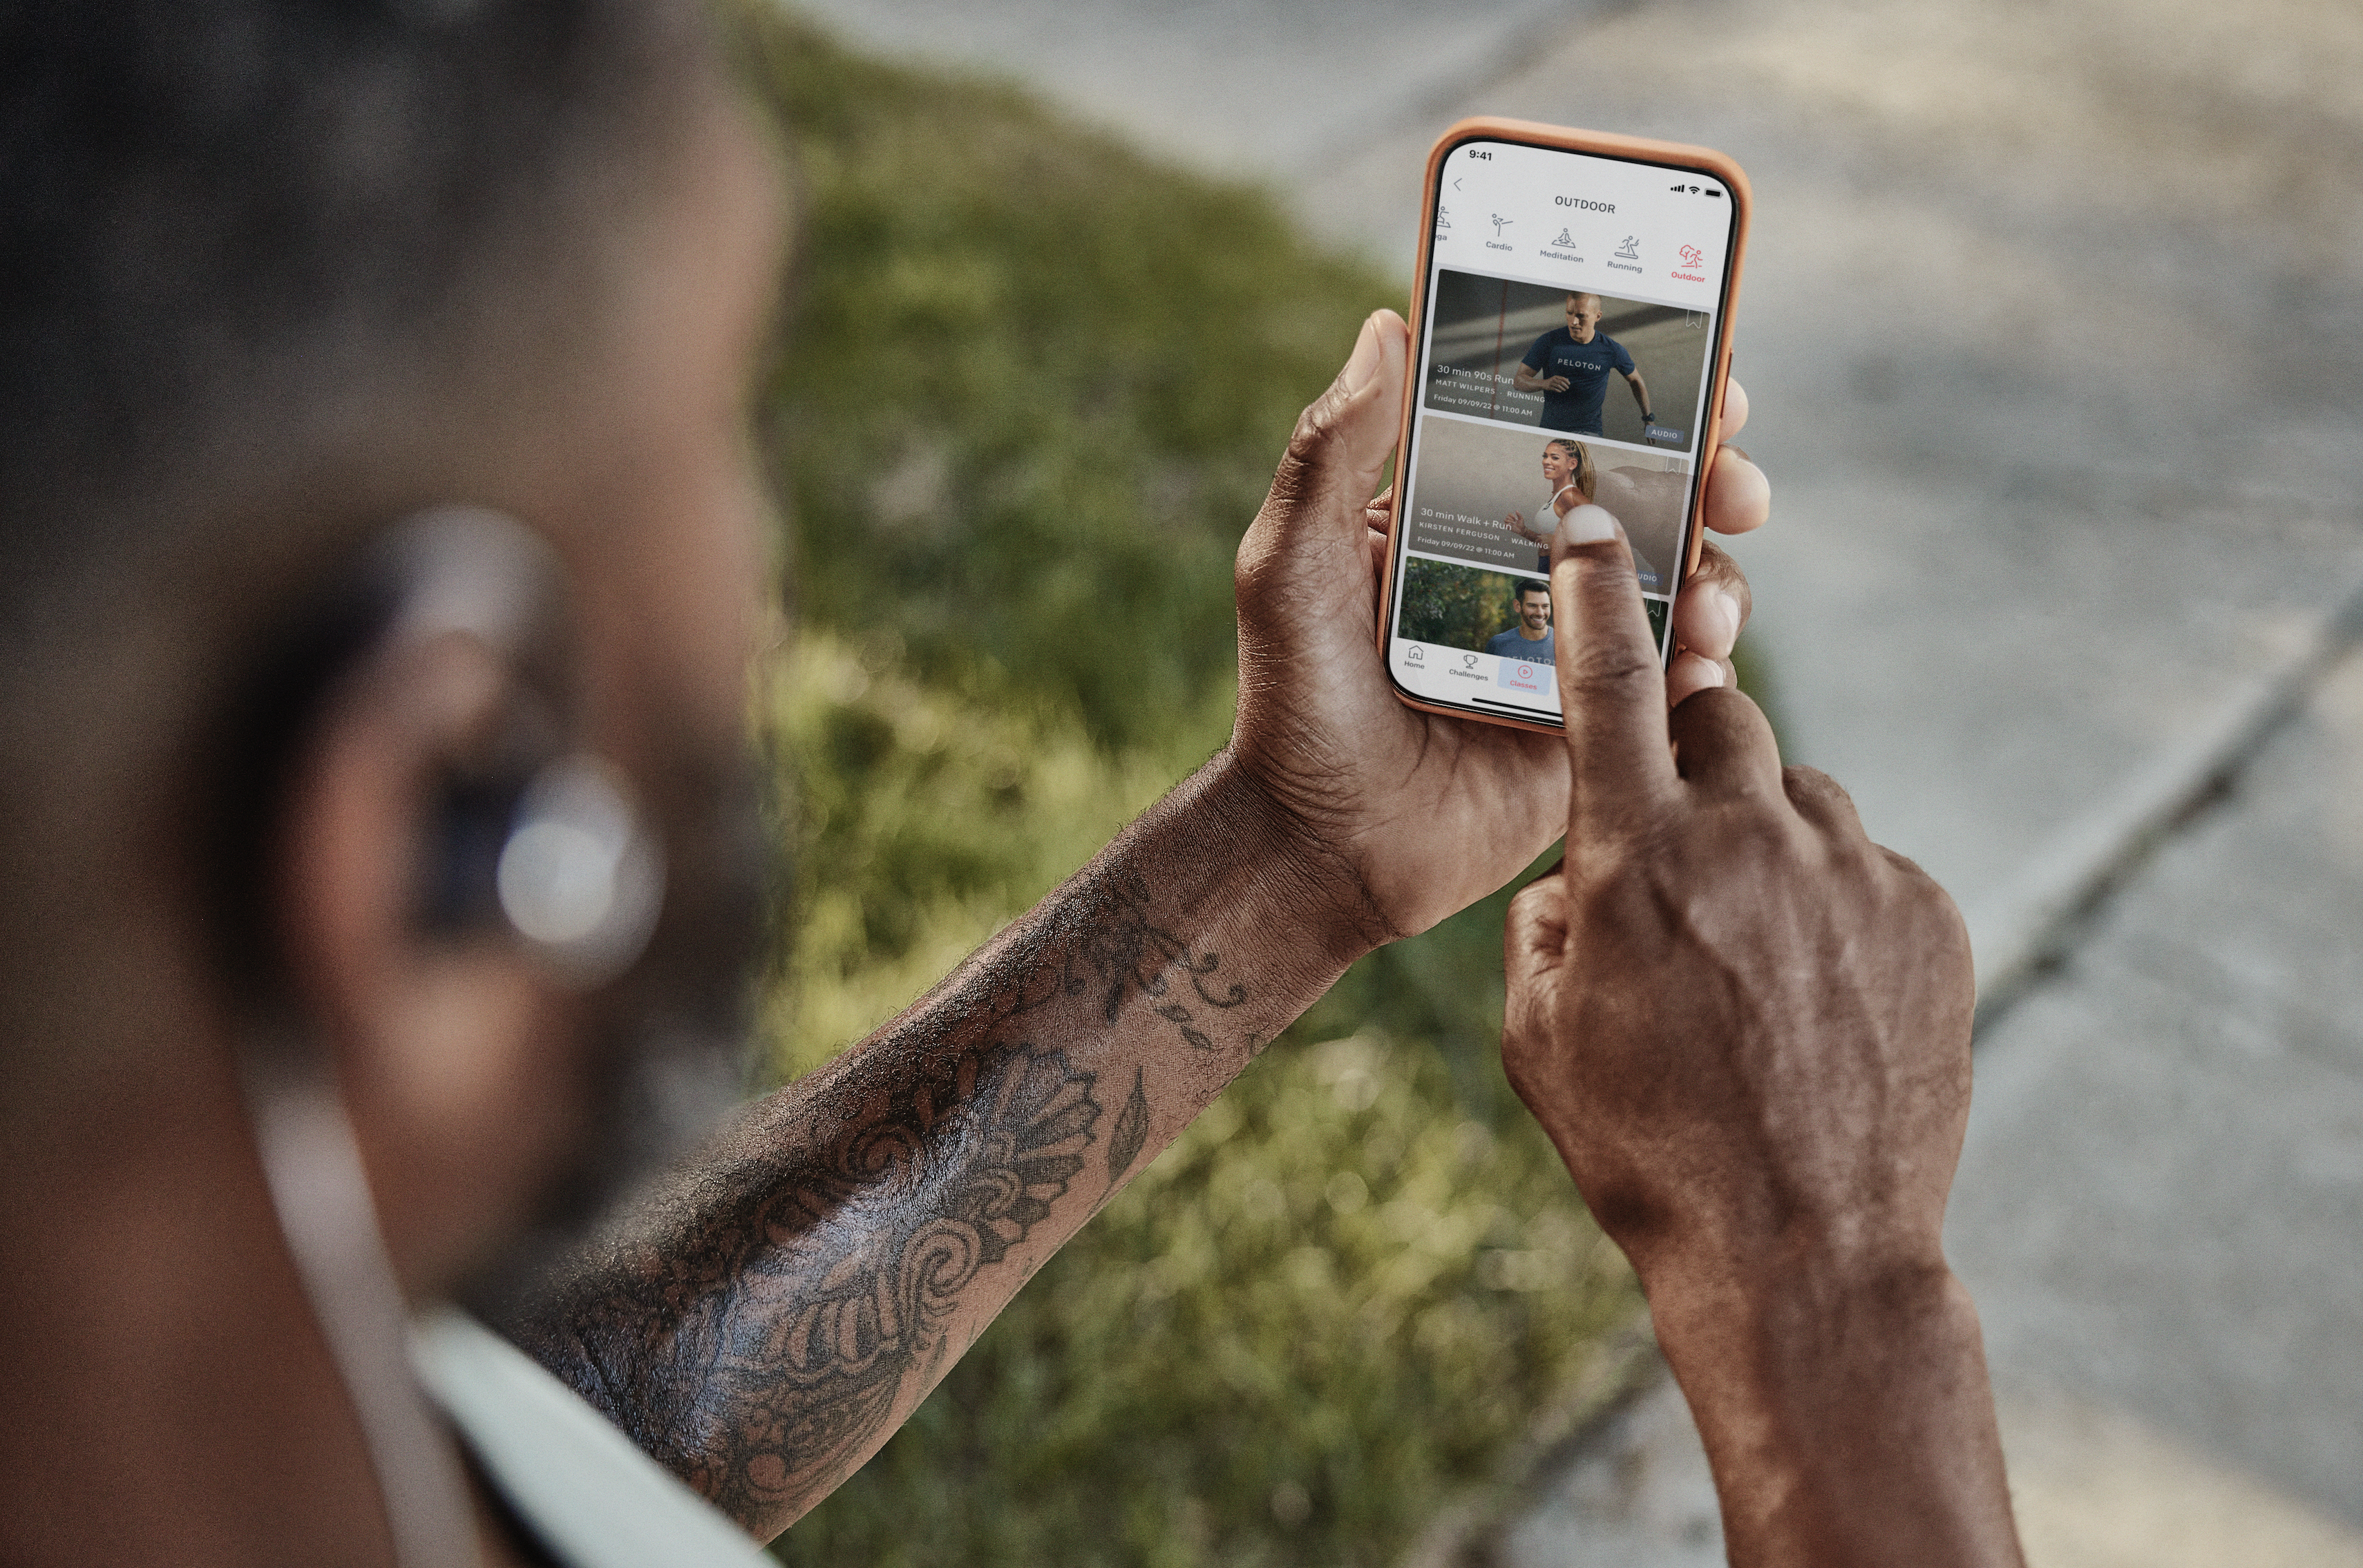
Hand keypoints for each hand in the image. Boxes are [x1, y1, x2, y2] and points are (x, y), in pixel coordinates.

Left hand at [1227, 310, 1770, 944]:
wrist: (1319, 849)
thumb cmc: (1291, 699)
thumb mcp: (1291, 563)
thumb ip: (1333, 451)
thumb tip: (1384, 325)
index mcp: (1464, 509)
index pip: (1562, 422)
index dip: (1639, 386)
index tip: (1698, 367)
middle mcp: (1529, 564)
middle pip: (1649, 489)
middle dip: (1712, 471)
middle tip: (1734, 483)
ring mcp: (1573, 642)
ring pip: (1679, 577)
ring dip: (1716, 571)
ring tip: (1704, 600)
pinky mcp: (1600, 719)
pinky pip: (1678, 677)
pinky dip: (1707, 661)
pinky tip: (1700, 663)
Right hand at [1497, 521, 2018, 1566]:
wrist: (1803, 1251)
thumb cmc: (1645, 1149)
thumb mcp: (1540, 1034)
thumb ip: (1548, 918)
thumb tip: (1581, 869)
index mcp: (1636, 856)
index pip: (1607, 681)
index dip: (1594, 591)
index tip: (1592, 523)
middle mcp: (1751, 839)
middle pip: (1720, 715)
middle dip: (1687, 746)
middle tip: (1674, 827)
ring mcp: (1851, 873)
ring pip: (1798, 793)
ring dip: (1763, 836)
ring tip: (1749, 949)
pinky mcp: (1927, 916)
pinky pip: (1863, 863)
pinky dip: (1828, 900)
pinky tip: (1812, 993)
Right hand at [1544, 375, 1571, 391]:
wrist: (1543, 383)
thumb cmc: (1551, 381)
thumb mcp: (1556, 379)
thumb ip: (1561, 379)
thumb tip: (1568, 380)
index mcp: (1555, 377)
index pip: (1562, 378)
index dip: (1566, 381)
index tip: (1569, 384)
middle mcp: (1553, 379)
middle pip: (1560, 382)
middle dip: (1565, 385)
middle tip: (1567, 388)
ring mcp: (1550, 383)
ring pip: (1558, 386)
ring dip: (1562, 388)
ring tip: (1564, 390)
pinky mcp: (1549, 387)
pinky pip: (1554, 389)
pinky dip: (1558, 390)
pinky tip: (1560, 391)